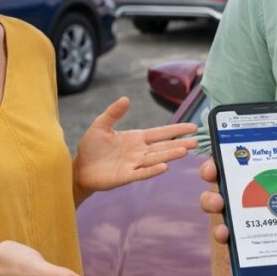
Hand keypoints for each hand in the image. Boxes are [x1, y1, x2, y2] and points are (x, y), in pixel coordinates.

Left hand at [74, 97, 196, 201]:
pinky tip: (164, 167)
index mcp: (136, 138)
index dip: (176, 129)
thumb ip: (113, 113)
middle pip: (163, 146)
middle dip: (180, 143)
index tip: (192, 127)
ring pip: (156, 158)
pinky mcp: (126, 176)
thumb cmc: (91, 148)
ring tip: (184, 151)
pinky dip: (152, 171)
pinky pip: (141, 173)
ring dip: (170, 155)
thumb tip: (126, 99)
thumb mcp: (100, 126)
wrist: (80, 168)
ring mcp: (134, 164)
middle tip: (196, 141)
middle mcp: (139, 151)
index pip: (161, 133)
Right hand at [200, 157, 276, 245]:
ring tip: (223, 217)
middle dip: (210, 188)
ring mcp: (252, 219)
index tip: (216, 163)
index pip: (233, 163)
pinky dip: (227, 240)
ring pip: (221, 213)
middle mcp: (253, 195)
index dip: (216, 161)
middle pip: (218, 187)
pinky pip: (235, 242)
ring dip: (214, 213)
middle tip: (219, 194)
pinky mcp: (256, 241)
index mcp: (264, 174)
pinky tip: (228, 237)